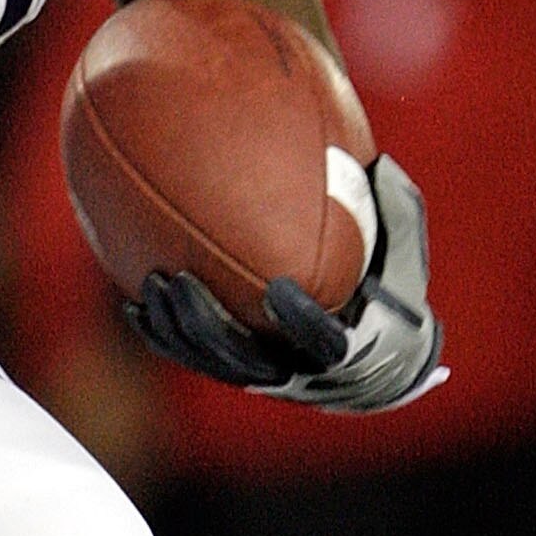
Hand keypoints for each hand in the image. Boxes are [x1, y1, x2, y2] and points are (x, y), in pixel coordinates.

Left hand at [129, 154, 443, 413]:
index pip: (324, 344)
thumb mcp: (402, 244)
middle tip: (179, 280)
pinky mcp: (235, 370)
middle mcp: (299, 372)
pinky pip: (190, 357)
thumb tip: (375, 159)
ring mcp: (263, 376)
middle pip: (244, 362)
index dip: (300, 321)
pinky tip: (133, 300)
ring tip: (153, 282)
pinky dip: (162, 334)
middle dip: (206, 325)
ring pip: (209, 362)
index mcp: (347, 350)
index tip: (280, 288)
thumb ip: (391, 211)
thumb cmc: (393, 287)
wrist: (378, 352)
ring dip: (176, 328)